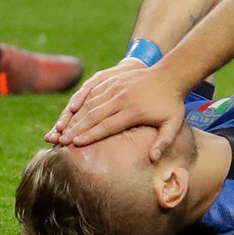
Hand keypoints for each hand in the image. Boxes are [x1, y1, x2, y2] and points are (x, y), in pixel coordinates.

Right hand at [46, 61, 188, 160]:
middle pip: (93, 114)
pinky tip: (70, 110)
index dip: (90, 135)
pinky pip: (92, 90)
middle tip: (60, 140)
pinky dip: (79, 100)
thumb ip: (163, 142)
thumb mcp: (173, 124)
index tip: (75, 143)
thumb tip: (154, 160)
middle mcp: (122, 97)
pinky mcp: (112, 79)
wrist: (171, 74)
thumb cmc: (171, 103)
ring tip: (60, 128)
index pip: (107, 125)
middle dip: (75, 128)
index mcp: (134, 110)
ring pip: (90, 102)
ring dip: (74, 116)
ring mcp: (116, 86)